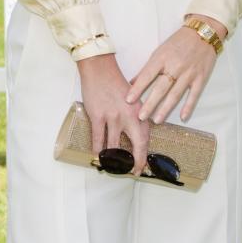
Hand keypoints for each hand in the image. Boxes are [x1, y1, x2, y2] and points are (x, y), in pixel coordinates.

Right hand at [77, 53, 151, 175]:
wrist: (100, 69)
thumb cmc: (116, 83)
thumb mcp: (133, 100)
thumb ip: (135, 117)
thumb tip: (135, 136)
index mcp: (140, 113)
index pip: (145, 140)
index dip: (143, 156)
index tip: (141, 167)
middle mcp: (130, 117)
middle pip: (136, 146)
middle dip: (134, 163)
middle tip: (131, 172)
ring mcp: (114, 117)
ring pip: (114, 146)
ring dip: (112, 159)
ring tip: (110, 167)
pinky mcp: (98, 116)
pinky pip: (98, 139)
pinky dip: (97, 150)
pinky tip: (96, 156)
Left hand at [124, 17, 226, 125]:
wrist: (203, 33)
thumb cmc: (178, 42)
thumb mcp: (160, 51)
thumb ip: (147, 68)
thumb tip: (132, 82)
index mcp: (162, 58)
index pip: (147, 75)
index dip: (137, 88)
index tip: (128, 100)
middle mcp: (175, 66)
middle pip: (161, 88)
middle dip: (150, 103)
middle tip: (141, 117)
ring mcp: (189, 73)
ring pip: (176, 94)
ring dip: (166, 108)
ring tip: (157, 120)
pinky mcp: (201, 78)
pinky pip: (194, 94)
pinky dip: (189, 106)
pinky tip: (183, 117)